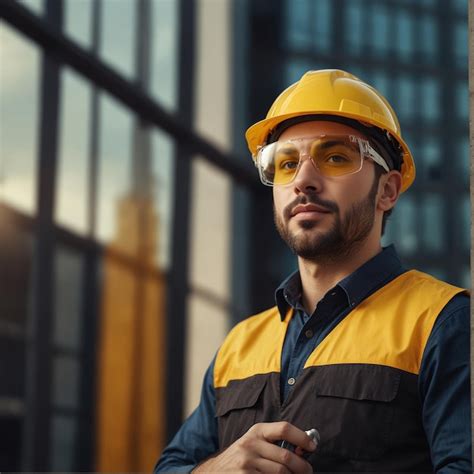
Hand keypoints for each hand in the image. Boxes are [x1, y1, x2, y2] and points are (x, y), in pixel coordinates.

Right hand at [193, 421, 315, 472]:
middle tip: (307, 471)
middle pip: (286, 456)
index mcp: (257, 431)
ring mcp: (247, 463)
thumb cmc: (241, 456)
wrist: (215, 471)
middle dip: (302, 466)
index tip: (312, 446)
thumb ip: (275, 442)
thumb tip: (303, 448)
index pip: (284, 428)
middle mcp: (251, 444)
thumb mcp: (255, 441)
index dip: (302, 437)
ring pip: (281, 473)